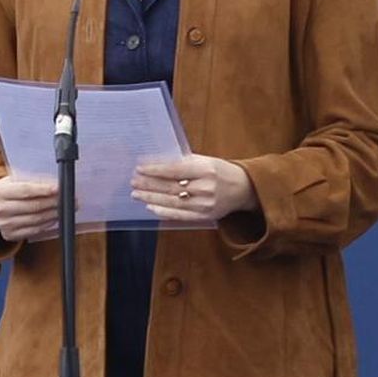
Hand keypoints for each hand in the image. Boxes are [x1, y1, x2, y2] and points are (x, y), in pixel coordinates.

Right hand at [0, 175, 59, 241]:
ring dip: (54, 214)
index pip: (26, 191)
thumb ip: (31, 181)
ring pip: (36, 220)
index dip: (44, 190)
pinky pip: (34, 230)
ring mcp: (4, 224)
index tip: (59, 188)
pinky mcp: (9, 235)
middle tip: (69, 199)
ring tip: (64, 208)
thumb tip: (54, 184)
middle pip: (34, 207)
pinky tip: (54, 217)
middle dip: (54, 203)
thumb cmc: (6, 189)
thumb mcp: (13, 179)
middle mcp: (0, 209)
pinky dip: (47, 224)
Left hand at [132, 155, 258, 221]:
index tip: (140, 168)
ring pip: (173, 201)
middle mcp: (206, 187)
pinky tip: (151, 206)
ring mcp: (205, 204)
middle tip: (133, 181)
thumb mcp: (206, 160)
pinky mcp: (204, 216)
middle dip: (149, 184)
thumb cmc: (221, 171)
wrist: (244, 189)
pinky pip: (180, 215)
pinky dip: (164, 211)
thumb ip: (184, 162)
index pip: (175, 170)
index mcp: (206, 169)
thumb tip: (157, 162)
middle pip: (171, 187)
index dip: (155, 169)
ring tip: (136, 193)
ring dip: (151, 197)